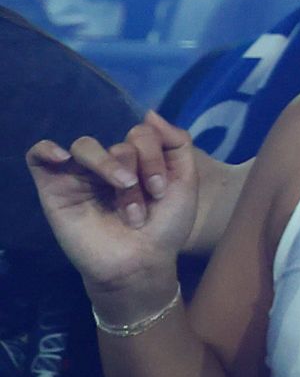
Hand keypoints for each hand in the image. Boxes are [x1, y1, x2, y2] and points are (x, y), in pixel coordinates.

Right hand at [26, 111, 197, 306]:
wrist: (139, 264)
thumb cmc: (164, 227)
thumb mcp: (185, 182)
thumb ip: (177, 144)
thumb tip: (149, 113)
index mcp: (138, 161)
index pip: (143, 134)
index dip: (155, 156)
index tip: (161, 190)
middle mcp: (109, 165)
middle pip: (121, 143)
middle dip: (140, 168)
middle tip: (148, 196)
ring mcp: (80, 176)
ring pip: (86, 146)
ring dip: (109, 165)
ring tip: (124, 188)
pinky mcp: (54, 190)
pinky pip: (37, 157)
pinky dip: (46, 149)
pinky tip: (62, 157)